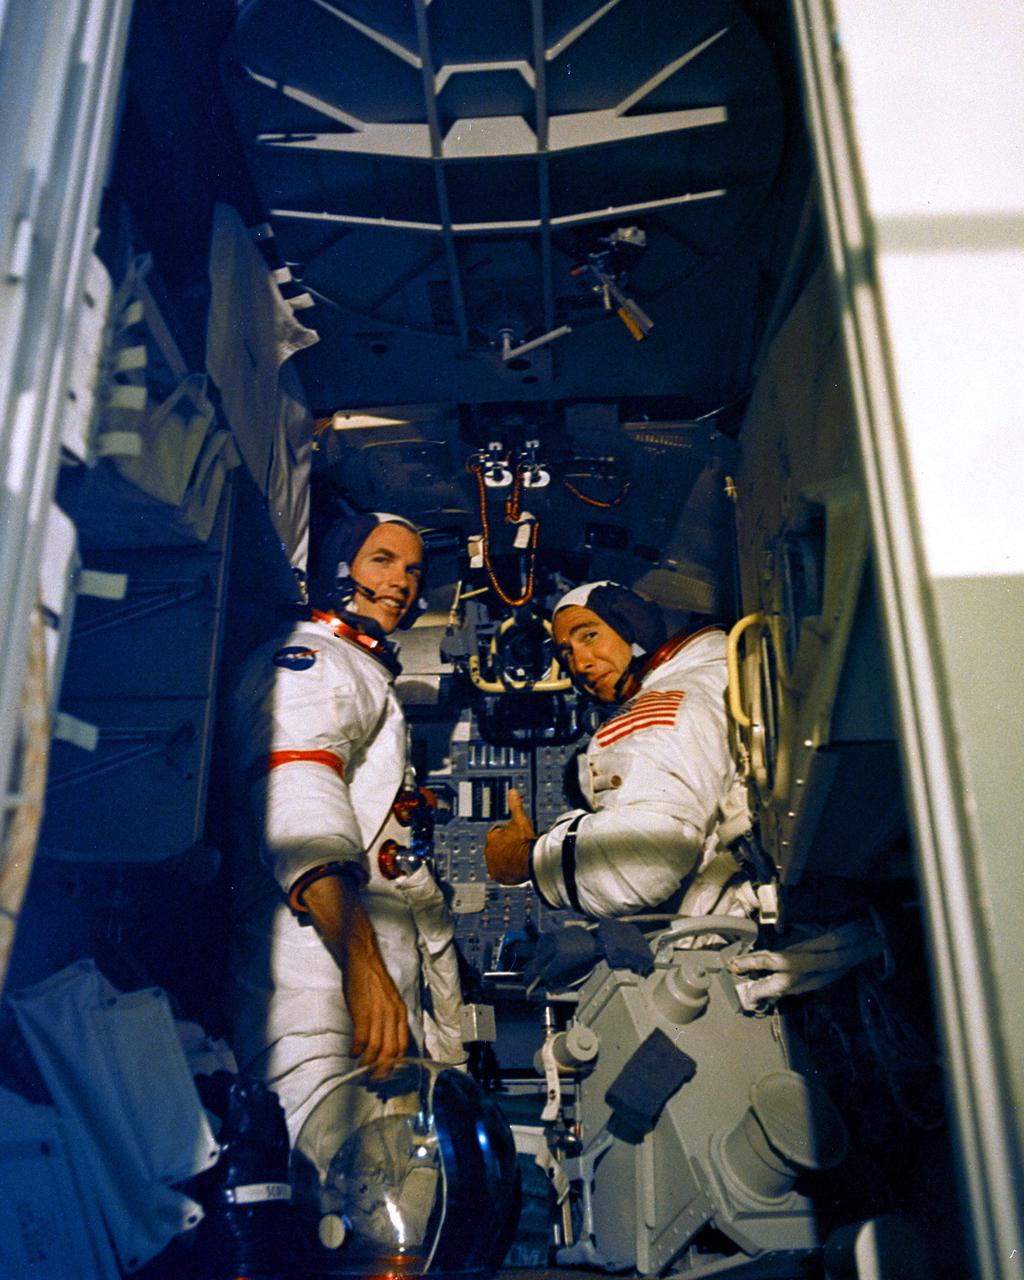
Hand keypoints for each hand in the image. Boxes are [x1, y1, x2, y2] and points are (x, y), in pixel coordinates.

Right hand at [344, 949, 408, 1078]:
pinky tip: (352, 1054)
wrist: (362, 958)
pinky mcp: (362, 1012)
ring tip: (360, 1070)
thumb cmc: (373, 979)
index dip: (396, 1063)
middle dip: (382, 1070)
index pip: (403, 1045)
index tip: (388, 1073)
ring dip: (368, 1064)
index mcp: (400, 1012)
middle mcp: (392, 1015)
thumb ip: (389, 1018)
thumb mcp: (388, 999)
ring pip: (376, 1049)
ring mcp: (378, 1014)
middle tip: (373, 1080)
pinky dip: (357, 1051)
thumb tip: (384, 1041)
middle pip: (391, 1051)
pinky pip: (361, 1039)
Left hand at [485, 787, 535, 884]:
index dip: (507, 834)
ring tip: (517, 858)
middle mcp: (488, 850)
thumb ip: (515, 805)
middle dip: (504, 847)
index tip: (515, 836)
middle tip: (517, 847)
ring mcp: (492, 864)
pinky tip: (513, 868)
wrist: (529, 861)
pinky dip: (504, 871)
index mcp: (491, 837)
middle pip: (496, 847)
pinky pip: (499, 872)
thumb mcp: (521, 819)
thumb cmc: (524, 841)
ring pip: (497, 860)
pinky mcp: (496, 875)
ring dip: (504, 859)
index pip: (497, 834)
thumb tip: (512, 791)